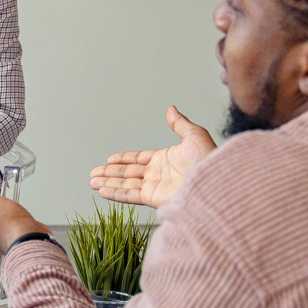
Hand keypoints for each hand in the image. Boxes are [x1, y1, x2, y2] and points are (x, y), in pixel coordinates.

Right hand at [89, 106, 216, 208]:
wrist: (215, 183)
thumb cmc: (209, 159)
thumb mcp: (194, 135)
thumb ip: (179, 124)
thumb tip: (171, 109)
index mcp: (166, 159)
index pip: (139, 159)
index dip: (124, 159)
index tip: (109, 159)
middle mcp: (158, 174)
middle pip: (128, 173)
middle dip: (110, 173)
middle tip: (93, 173)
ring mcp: (155, 187)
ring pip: (125, 184)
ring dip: (108, 182)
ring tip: (92, 181)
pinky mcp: (154, 198)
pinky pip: (130, 194)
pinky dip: (115, 193)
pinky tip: (102, 190)